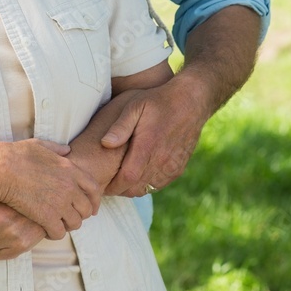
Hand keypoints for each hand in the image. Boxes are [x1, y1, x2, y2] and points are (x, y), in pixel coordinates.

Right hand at [0, 139, 99, 238]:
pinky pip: (60, 233)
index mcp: (70, 169)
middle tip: (69, 218)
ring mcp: (60, 203)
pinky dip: (54, 234)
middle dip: (80, 215)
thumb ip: (57, 149)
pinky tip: (45, 230)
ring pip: (75, 223)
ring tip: (56, 225)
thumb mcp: (40, 145)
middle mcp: (70, 187)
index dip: (94, 201)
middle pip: (87, 209)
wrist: (1, 170)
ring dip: (67, 226)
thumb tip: (67, 150)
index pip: (94, 189)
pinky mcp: (47, 217)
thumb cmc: (17, 156)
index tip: (91, 208)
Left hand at [101, 74, 209, 197]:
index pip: (127, 179)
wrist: (189, 101)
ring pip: (147, 188)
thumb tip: (104, 143)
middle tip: (107, 183)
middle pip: (135, 189)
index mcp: (147, 147)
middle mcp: (161, 161)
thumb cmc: (158, 101)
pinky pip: (159, 184)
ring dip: (132, 188)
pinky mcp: (178, 168)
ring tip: (120, 179)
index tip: (101, 185)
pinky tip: (138, 174)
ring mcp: (171, 166)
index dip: (112, 186)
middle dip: (119, 189)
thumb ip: (120, 126)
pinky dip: (146, 184)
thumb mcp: (135, 106)